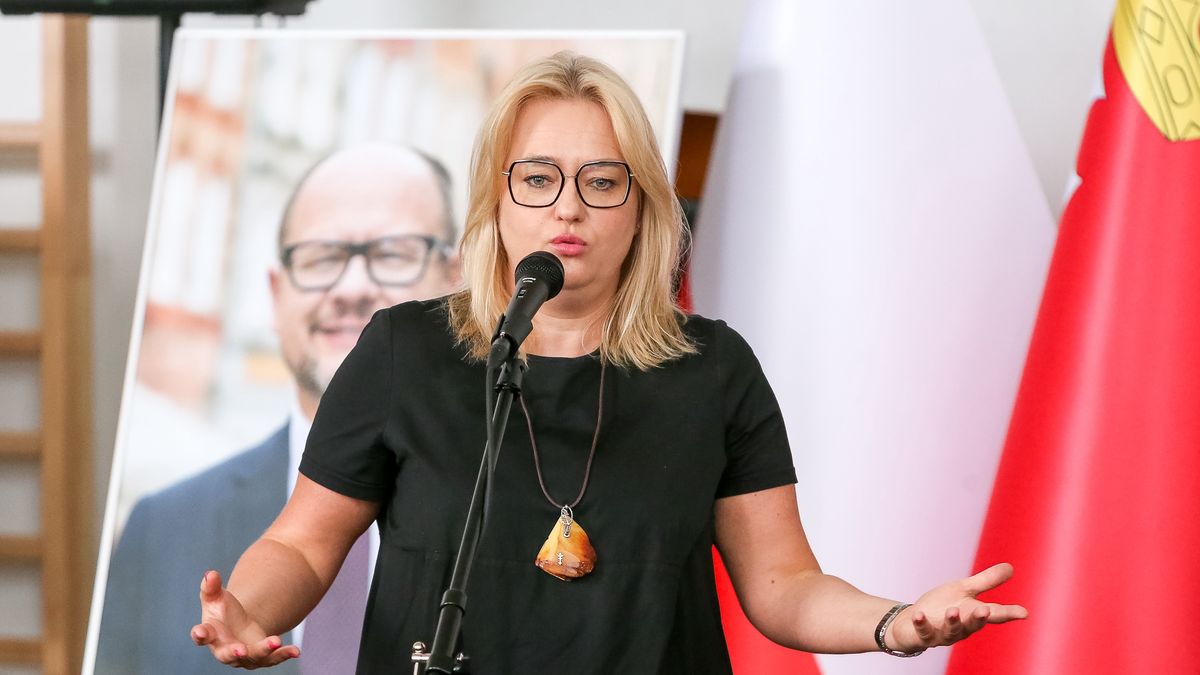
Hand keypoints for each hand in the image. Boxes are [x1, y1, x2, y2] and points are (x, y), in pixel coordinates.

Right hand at [191, 570, 299, 668]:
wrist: (239, 625)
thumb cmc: (222, 611)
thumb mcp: (216, 596)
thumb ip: (211, 586)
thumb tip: (210, 574)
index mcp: (210, 634)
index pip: (202, 636)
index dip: (200, 634)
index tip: (200, 632)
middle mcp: (224, 649)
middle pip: (226, 654)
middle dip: (233, 653)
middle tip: (240, 651)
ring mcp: (244, 656)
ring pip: (253, 657)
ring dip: (264, 651)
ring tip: (276, 641)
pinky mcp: (261, 658)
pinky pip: (273, 658)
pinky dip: (283, 654)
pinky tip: (296, 650)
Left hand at [886, 562, 1028, 652]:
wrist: (912, 621)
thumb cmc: (942, 605)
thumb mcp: (964, 590)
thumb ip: (986, 581)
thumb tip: (1011, 567)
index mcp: (973, 614)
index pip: (994, 614)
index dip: (1009, 613)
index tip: (1024, 613)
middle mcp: (961, 627)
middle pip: (973, 624)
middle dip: (979, 619)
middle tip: (985, 610)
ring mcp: (942, 633)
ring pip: (950, 631)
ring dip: (952, 622)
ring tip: (953, 611)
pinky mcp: (924, 635)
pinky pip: (923, 631)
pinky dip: (921, 623)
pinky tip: (919, 614)